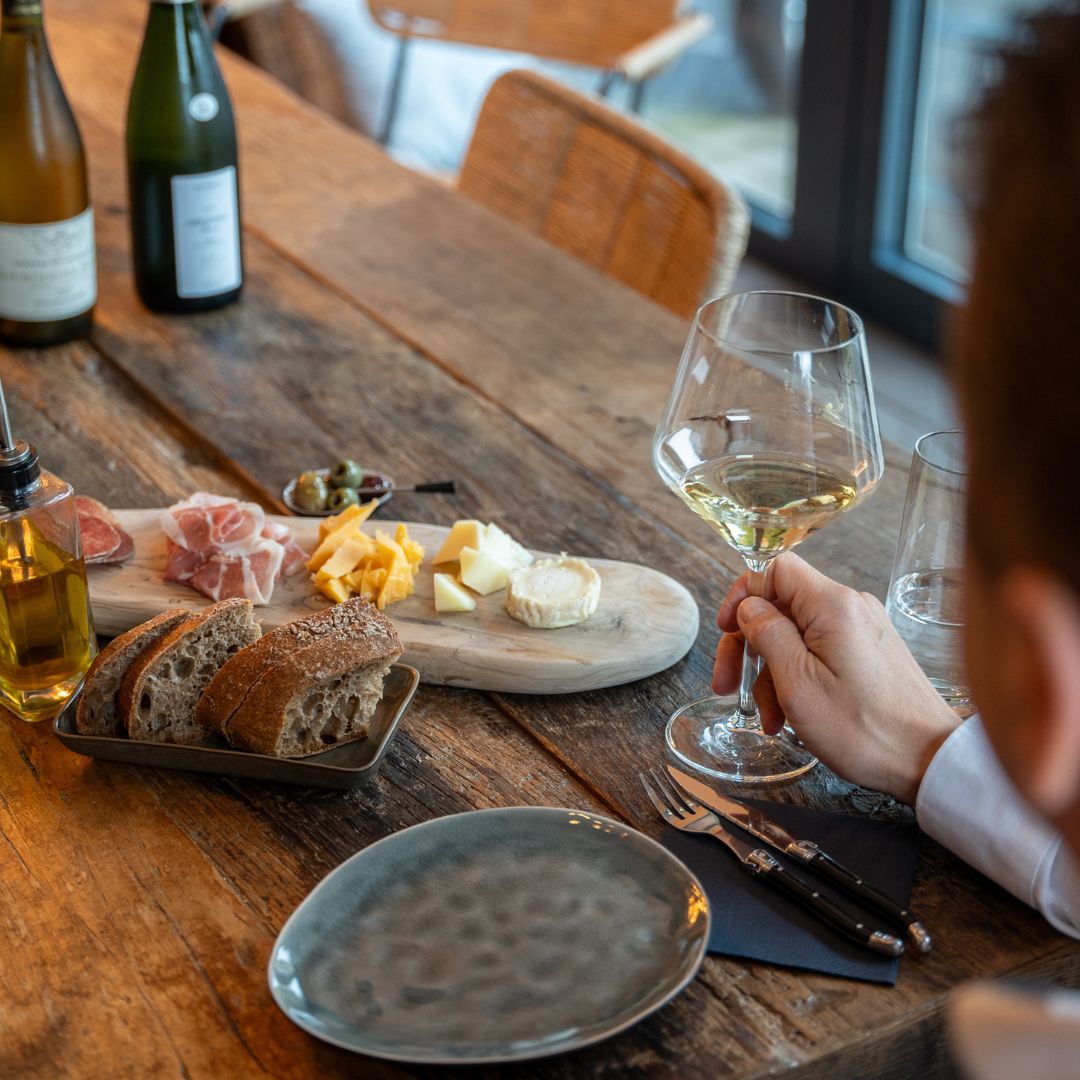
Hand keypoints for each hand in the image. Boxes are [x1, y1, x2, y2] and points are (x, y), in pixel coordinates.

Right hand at [712, 553, 960, 803]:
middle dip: (749, 645)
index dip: (744, 594)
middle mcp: (851, 608)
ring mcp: (864, 631)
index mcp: (833, 605)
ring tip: (769, 719)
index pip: (776, 569)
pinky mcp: (872, 654)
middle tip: (726, 686)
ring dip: (772, 673)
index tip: (726, 629)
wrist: (930, 760)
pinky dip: (799, 678)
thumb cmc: (864, 727)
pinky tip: (791, 715)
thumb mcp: (798, 682)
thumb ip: (768, 634)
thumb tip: (750, 607)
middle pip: (782, 606)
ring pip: (799, 636)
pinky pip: (822, 653)